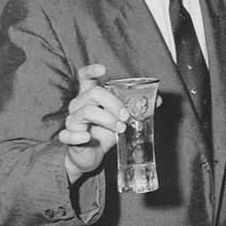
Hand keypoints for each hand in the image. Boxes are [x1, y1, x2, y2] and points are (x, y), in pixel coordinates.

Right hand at [58, 64, 128, 181]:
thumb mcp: (121, 118)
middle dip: (114, 103)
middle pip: (93, 93)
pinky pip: (67, 134)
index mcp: (90, 97)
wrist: (90, 156)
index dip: (91, 71)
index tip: (103, 69)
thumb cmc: (104, 133)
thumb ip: (136, 107)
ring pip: (85, 112)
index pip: (85, 78)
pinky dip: (77, 135)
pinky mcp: (69, 137)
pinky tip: (87, 137)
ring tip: (120, 129)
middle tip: (126, 116)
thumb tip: (158, 99)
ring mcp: (72, 121)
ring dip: (107, 120)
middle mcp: (78, 106)